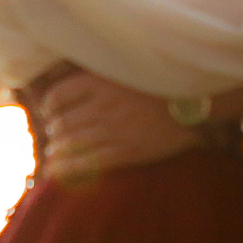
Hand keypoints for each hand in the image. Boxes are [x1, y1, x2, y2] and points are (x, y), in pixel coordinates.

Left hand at [30, 71, 205, 182]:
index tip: (50, 112)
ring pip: (69, 144)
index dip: (50, 107)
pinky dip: (66, 169)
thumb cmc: (162, 85)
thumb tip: (77, 87)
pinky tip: (56, 172)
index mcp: (100, 82)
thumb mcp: (128, 69)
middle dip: (53, 133)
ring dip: (56, 153)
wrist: (193, 105)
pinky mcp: (123, 151)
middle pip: (62, 123)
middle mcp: (101, 105)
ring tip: (52, 157)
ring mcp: (112, 130)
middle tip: (53, 138)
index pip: (59, 95)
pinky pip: (85, 163)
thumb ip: (103, 76)